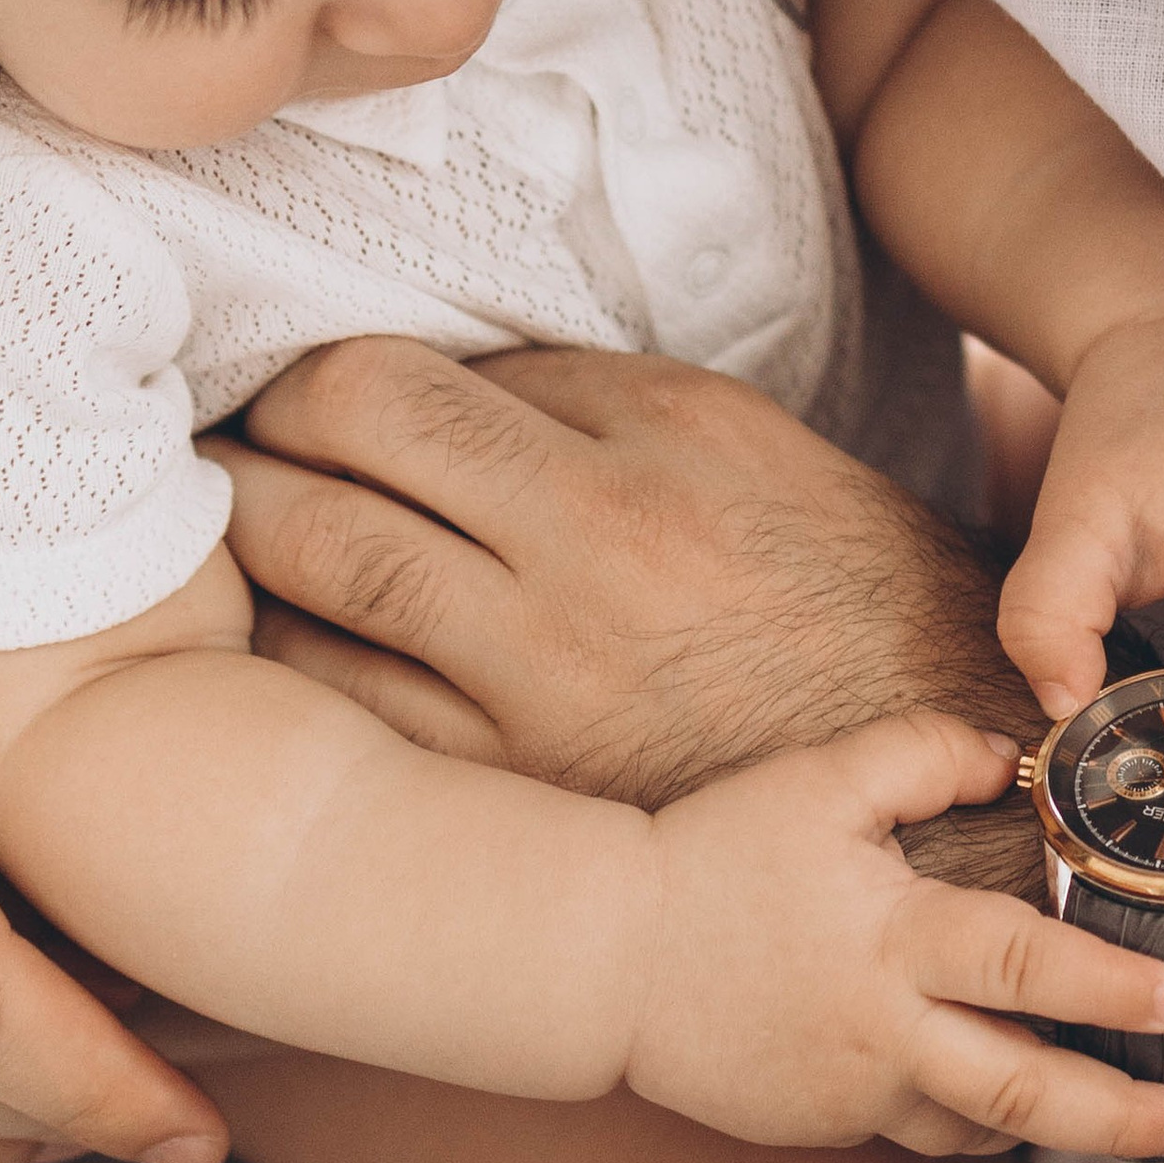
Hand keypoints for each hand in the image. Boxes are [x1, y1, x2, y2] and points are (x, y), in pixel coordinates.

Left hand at [220, 339, 1031, 801]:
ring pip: (317, 562)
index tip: (294, 404)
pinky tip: (260, 666)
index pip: (425, 363)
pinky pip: (343, 707)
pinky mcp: (523, 782)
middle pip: (345, 429)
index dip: (323, 377)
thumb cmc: (849, 616)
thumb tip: (437, 390)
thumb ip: (596, 410)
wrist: (957, 799)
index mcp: (661, 429)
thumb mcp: (751, 458)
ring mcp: (550, 663)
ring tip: (206, 544)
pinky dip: (278, 672)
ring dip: (237, 538)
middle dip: (255, 432)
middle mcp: (598, 529)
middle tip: (217, 450)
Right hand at [632, 710, 1163, 1158]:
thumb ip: (923, 756)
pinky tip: (1005, 1095)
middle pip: (1022, 1092)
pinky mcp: (828, 1124)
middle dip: (1119, 1119)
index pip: (1021, 969)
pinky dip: (973, 1117)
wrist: (602, 960)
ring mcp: (857, 1093)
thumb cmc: (712, 858)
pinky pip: (920, 1129)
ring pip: (980, 1129)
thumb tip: (1013, 756)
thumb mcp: (817, 782)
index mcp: (894, 944)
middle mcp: (886, 1034)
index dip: (1105, 986)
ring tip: (1123, 1124)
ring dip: (1054, 1128)